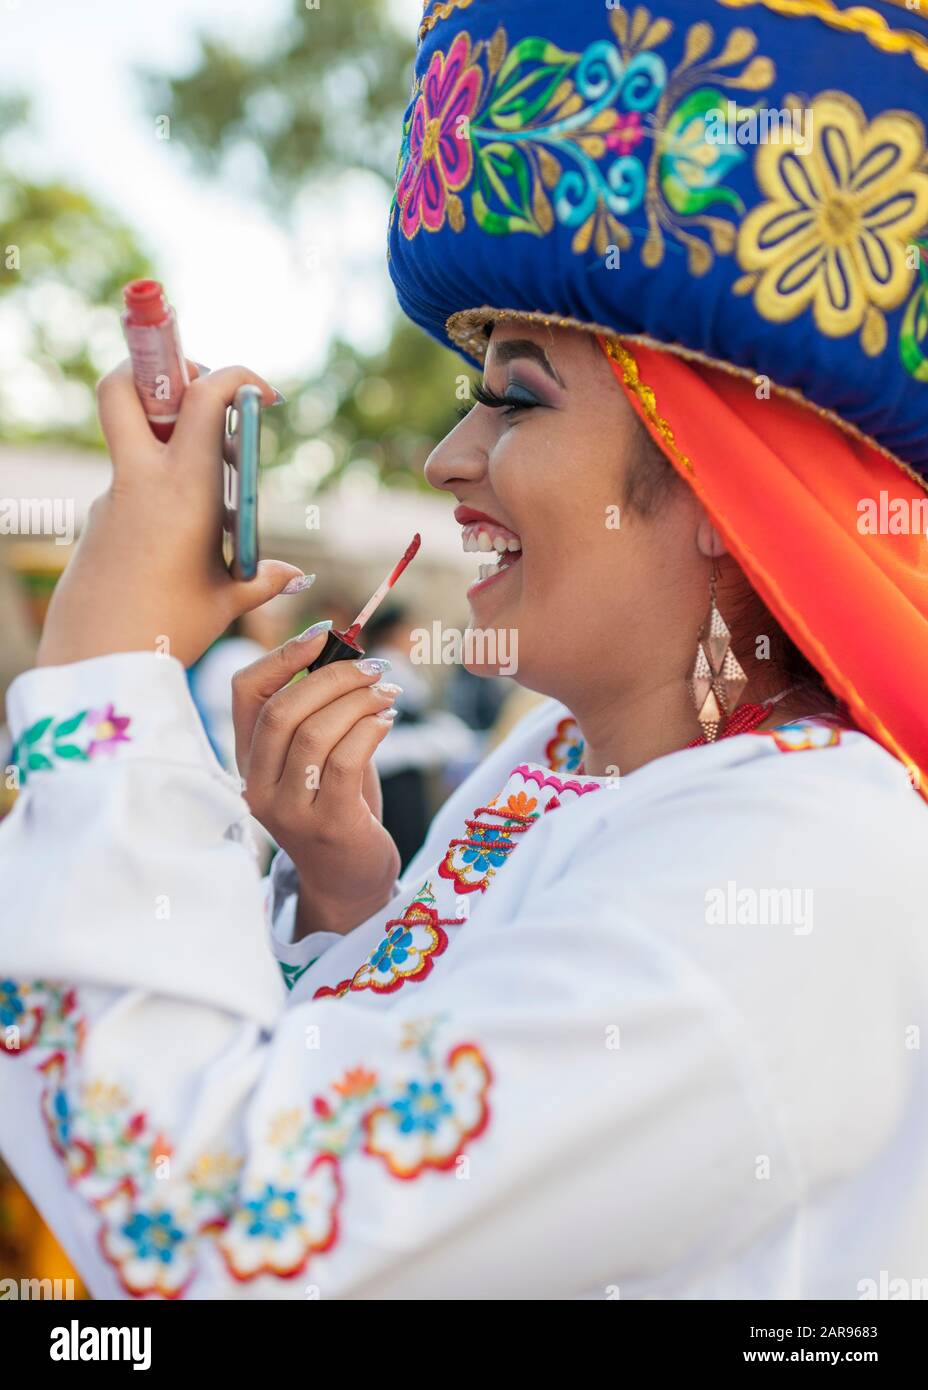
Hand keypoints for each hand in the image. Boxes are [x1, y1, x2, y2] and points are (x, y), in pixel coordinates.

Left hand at [37, 360, 305, 668]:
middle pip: (125, 387)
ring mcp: (111, 497)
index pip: (204, 395)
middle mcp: (140, 480)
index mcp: (183, 487)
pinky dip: (161, 490)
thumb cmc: (167, 632)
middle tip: (201, 396)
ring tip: (216, 499)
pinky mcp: (97, 521)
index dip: (235, 376)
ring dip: (171, 442)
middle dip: (160, 372)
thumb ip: (262, 578)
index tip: (263, 394)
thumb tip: (293, 574)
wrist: (93, 663)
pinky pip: (132, 485)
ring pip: (135, 440)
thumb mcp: (225, 600)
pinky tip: (182, 540)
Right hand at [232, 628, 402, 938]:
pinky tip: (387, 722)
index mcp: (247, 760)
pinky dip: (369, 731)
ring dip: (358, 702)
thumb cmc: (338, 806)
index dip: (283, 655)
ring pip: (314, 734)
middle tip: (374, 667)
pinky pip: (344, 762)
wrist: (349, 880)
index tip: (324, 634)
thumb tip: (349, 656)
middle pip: (282, 711)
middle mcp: (257, 785)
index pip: (246, 693)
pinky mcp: (326, 825)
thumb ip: (323, 713)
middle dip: (332, 677)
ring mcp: (287, 809)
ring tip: (388, 693)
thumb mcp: (318, 757)